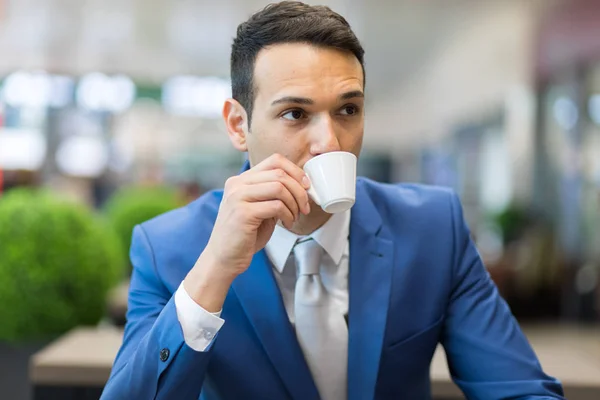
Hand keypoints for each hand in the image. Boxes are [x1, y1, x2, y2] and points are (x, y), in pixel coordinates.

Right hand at [204, 154, 310, 277]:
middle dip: (299, 190)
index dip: (295, 171)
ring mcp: (238, 197)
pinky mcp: (243, 213)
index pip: (274, 160)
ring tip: (294, 217)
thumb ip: (274, 194)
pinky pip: (276, 206)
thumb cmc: (244, 236)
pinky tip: (286, 223)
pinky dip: (288, 215)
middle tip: (304, 207)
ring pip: (279, 187)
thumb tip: (301, 186)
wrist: (224, 258)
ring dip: (294, 204)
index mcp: (241, 180)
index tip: (306, 186)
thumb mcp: (259, 208)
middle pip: (279, 173)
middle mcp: (237, 184)